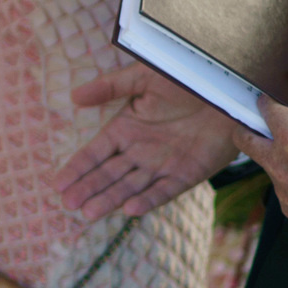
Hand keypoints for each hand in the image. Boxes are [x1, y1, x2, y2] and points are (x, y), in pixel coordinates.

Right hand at [57, 63, 241, 218]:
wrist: (229, 85)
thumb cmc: (186, 76)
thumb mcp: (143, 77)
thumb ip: (109, 88)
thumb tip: (74, 97)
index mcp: (127, 128)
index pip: (94, 153)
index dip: (77, 168)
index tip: (58, 184)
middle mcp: (141, 150)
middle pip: (108, 174)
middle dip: (88, 189)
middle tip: (69, 204)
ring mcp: (163, 164)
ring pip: (131, 186)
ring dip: (110, 199)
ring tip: (89, 212)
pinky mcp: (188, 173)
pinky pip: (165, 190)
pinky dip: (148, 200)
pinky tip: (129, 210)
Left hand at [242, 58, 287, 231]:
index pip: (264, 108)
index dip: (270, 100)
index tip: (276, 99)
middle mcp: (281, 167)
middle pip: (246, 139)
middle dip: (252, 126)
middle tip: (270, 121)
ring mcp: (284, 191)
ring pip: (266, 164)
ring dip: (278, 154)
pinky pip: (282, 187)